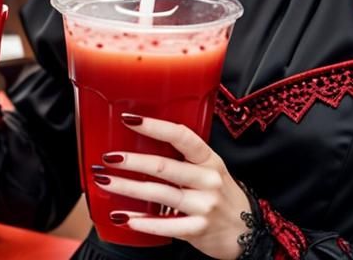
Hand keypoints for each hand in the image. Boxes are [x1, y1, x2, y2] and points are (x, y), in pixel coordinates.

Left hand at [95, 114, 251, 259]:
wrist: (247, 233)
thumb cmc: (222, 197)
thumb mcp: (212, 171)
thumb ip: (187, 160)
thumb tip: (146, 145)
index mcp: (210, 160)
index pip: (182, 137)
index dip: (155, 127)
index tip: (130, 119)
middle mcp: (208, 180)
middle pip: (164, 166)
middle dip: (132, 161)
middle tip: (108, 158)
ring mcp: (204, 206)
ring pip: (159, 194)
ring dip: (127, 188)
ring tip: (105, 182)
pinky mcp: (198, 230)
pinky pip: (164, 225)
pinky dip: (141, 222)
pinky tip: (122, 217)